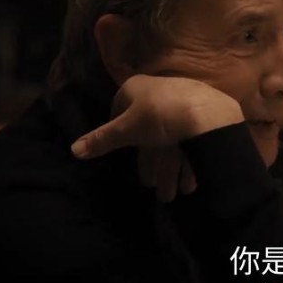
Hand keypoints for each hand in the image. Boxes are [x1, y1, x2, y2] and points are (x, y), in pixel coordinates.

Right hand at [71, 75, 243, 200]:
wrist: (209, 115)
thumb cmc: (159, 117)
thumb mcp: (125, 131)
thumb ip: (101, 140)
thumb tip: (73, 150)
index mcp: (137, 87)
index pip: (120, 111)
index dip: (120, 134)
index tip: (124, 153)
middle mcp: (159, 90)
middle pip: (149, 132)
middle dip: (151, 162)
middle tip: (150, 185)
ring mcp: (184, 99)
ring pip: (171, 139)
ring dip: (170, 170)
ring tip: (169, 194)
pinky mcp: (205, 112)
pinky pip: (191, 139)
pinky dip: (188, 162)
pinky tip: (188, 183)